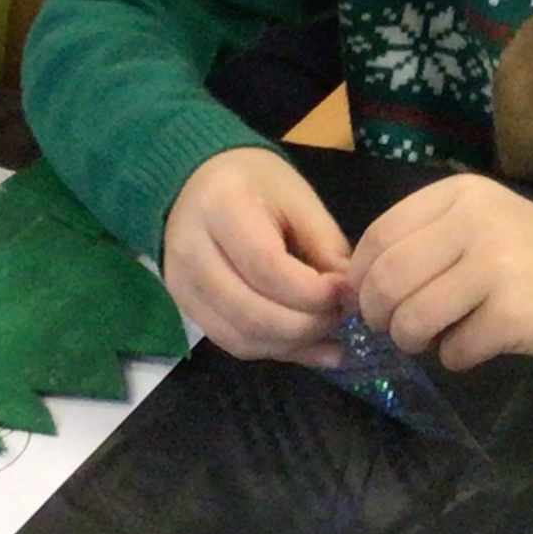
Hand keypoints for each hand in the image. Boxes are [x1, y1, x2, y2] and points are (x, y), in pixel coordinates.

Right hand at [161, 147, 352, 362]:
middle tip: (341, 314)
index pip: (267, 267)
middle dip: (307, 324)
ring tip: (330, 332)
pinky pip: (233, 343)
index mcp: (221, 209)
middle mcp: (191, 253)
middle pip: (252, 313)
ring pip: (242, 337)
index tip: (346, 292)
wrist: (199, 183)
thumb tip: (349, 297)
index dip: (312, 291)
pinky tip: (310, 346)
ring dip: (293, 344)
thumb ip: (325, 245)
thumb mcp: (299, 199)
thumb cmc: (257, 184)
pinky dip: (276, 350)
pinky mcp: (187, 309)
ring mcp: (182, 287)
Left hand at [347, 173, 532, 369]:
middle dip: (376, 314)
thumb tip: (355, 284)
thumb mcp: (472, 221)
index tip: (364, 296)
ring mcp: (497, 269)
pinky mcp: (513, 315)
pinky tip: (468, 346)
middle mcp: (476, 224)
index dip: (361, 274)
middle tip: (387, 327)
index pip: (381, 234)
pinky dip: (451, 358)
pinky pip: (453, 351)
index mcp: (459, 195)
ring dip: (409, 340)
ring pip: (414, 318)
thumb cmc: (519, 253)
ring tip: (425, 340)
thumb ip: (420, 239)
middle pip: (389, 279)